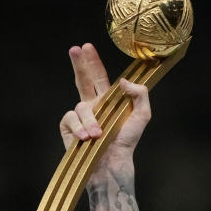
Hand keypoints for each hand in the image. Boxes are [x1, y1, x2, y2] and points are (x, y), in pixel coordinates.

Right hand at [58, 43, 151, 160]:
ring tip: (97, 135)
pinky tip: (86, 138)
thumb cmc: (127, 141)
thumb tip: (123, 80)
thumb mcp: (142, 116)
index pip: (99, 77)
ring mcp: (80, 116)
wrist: (113, 163)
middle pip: (83, 79)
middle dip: (79, 64)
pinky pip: (70, 119)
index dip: (93, 62)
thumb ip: (140, 96)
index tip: (87, 46)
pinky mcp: (69, 127)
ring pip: (81, 106)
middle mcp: (92, 105)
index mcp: (108, 100)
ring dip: (90, 120)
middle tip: (75, 49)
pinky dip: (78, 127)